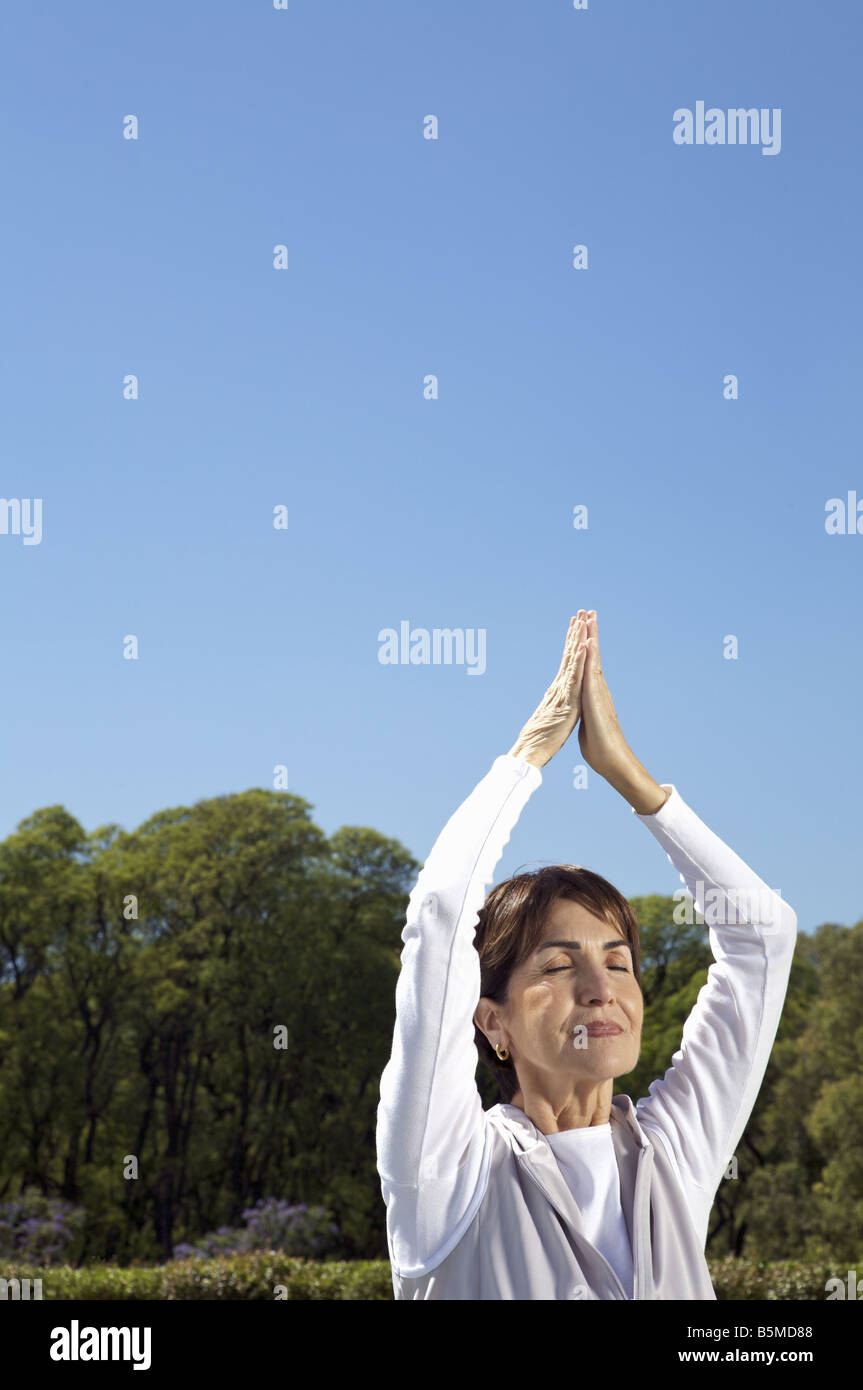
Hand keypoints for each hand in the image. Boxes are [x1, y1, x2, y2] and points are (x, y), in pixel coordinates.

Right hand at [507, 614, 589, 769]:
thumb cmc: (540, 740)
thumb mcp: (553, 718)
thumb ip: (555, 706)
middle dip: (574, 634)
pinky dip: (578, 661)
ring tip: (581, 621)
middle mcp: (559, 687)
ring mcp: (562, 693)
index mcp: (559, 691)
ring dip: (576, 640)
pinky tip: (582, 647)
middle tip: (579, 613)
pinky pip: (574, 678)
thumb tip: (556, 700)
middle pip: (568, 655)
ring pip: (571, 661)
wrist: (530, 752)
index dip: (572, 644)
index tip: (576, 626)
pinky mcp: (566, 702)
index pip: (567, 663)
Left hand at [576, 611, 630, 776]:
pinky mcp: (596, 699)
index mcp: (593, 694)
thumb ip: (586, 713)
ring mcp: (598, 692)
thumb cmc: (600, 747)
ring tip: (590, 617)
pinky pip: (592, 673)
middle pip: (593, 655)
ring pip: (594, 659)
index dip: (585, 646)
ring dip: (592, 638)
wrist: (612, 761)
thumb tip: (584, 710)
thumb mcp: (587, 723)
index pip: (588, 664)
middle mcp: (598, 689)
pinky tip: (589, 642)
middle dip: (591, 633)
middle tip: (589, 611)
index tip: (583, 628)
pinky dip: (590, 657)